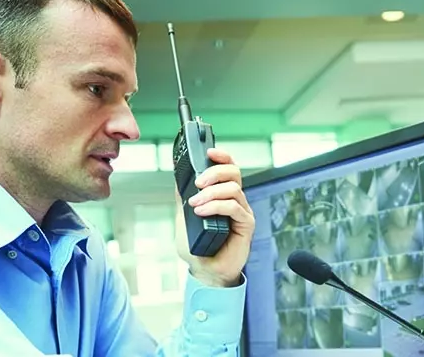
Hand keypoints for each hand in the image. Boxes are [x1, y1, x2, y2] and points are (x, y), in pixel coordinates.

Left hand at [174, 148, 255, 286]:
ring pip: (233, 189)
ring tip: (195, 204)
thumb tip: (177, 178)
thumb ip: (183, 198)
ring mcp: (242, 212)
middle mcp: (235, 200)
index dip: (221, 156)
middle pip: (234, 173)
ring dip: (211, 192)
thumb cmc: (198, 248)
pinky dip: (216, 206)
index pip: (228, 168)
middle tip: (198, 183)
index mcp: (223, 195)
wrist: (205, 271)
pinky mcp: (246, 225)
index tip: (208, 152)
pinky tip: (202, 212)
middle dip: (214, 172)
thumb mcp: (184, 218)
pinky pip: (234, 207)